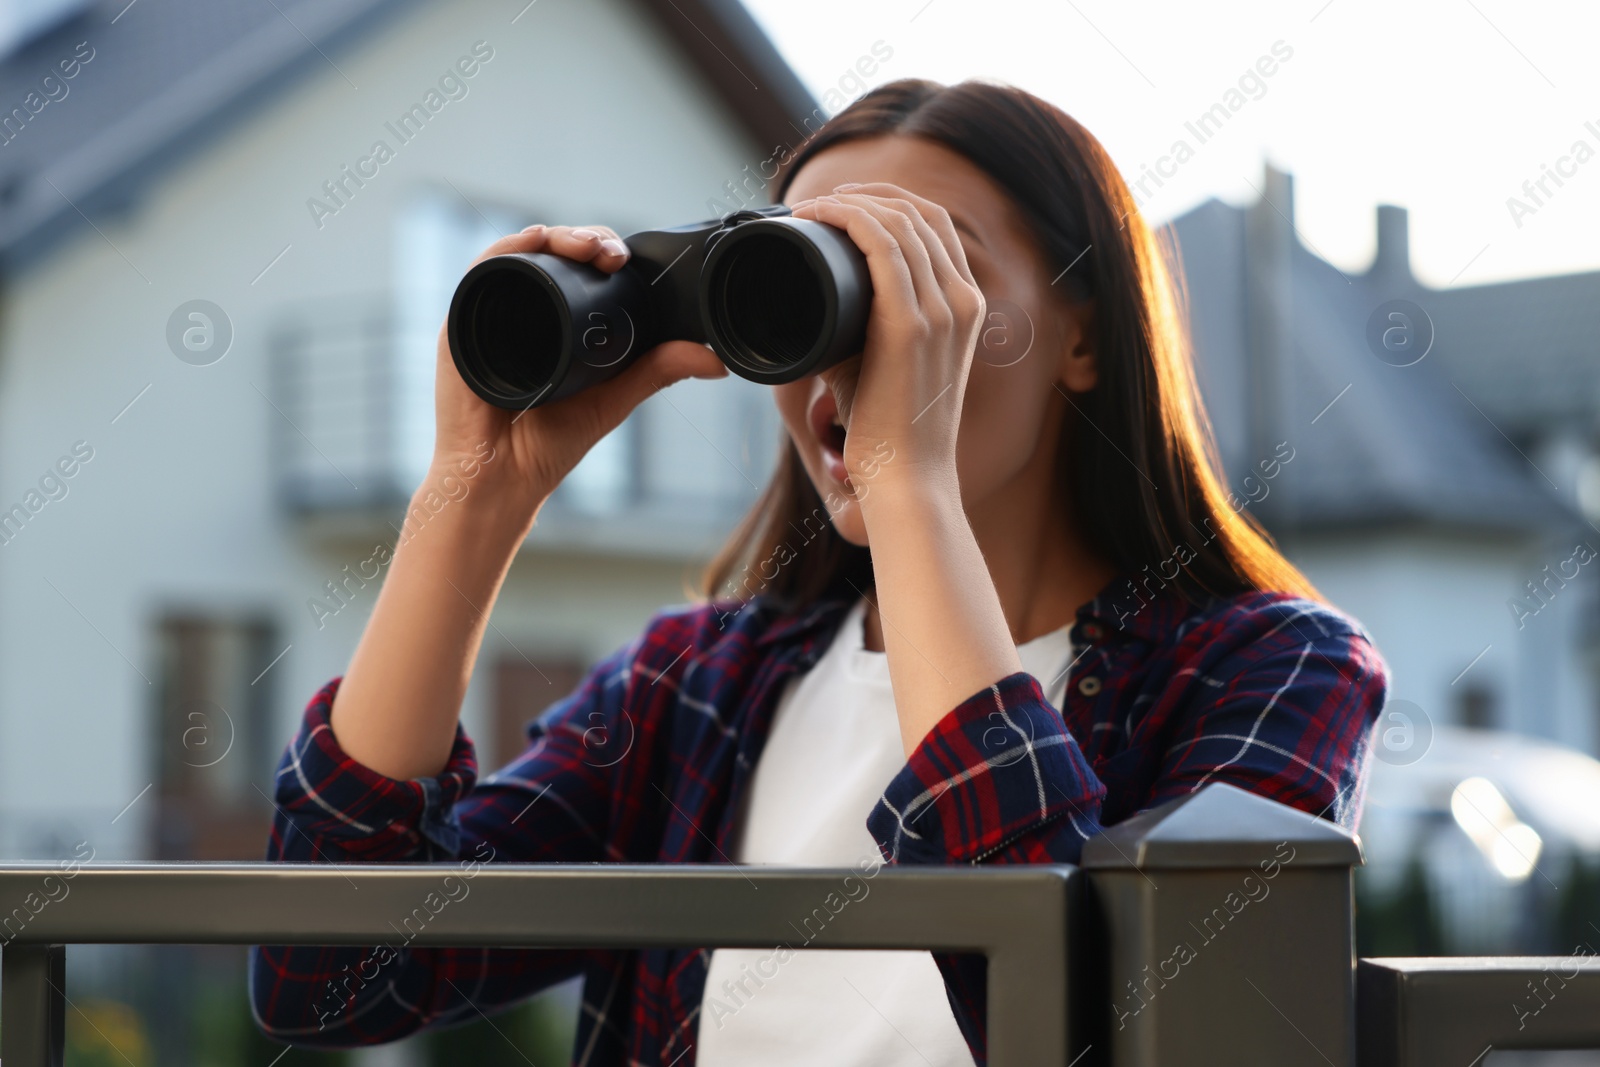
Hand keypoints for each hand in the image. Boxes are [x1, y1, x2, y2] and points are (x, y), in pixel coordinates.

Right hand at [431, 224, 727, 526]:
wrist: (500, 480)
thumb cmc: (547, 446)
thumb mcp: (614, 398)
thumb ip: (658, 372)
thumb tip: (715, 360)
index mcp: (552, 322)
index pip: (578, 268)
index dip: (603, 251)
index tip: (627, 258)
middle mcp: (520, 311)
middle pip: (552, 252)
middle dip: (587, 239)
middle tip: (613, 254)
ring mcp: (489, 313)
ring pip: (522, 253)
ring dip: (557, 236)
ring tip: (589, 247)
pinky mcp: (461, 322)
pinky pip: (483, 271)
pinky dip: (511, 248)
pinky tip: (537, 241)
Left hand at [789, 183, 985, 489]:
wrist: (907, 478)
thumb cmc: (889, 428)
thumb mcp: (887, 362)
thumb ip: (866, 325)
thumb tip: (819, 301)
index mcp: (966, 307)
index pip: (938, 227)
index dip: (894, 202)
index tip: (850, 203)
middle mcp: (963, 301)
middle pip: (920, 214)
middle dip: (870, 195)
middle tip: (824, 201)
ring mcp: (942, 310)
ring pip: (899, 222)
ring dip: (852, 202)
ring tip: (813, 207)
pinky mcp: (910, 323)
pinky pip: (880, 244)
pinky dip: (846, 219)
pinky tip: (820, 215)